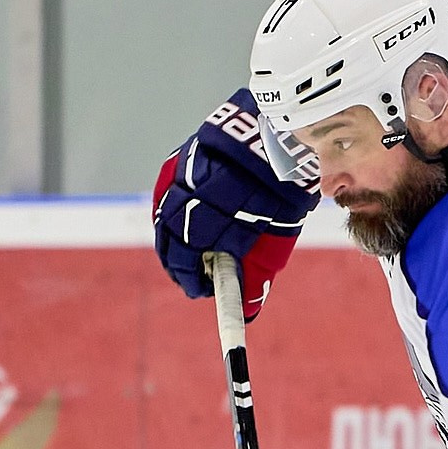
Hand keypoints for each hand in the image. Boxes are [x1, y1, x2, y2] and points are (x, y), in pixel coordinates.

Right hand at [150, 88, 318, 320]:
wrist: (283, 136)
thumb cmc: (282, 193)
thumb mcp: (276, 240)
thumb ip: (257, 275)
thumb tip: (247, 312)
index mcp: (213, 216)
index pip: (187, 258)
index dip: (192, 279)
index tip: (201, 291)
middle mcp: (190, 193)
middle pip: (169, 236)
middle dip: (179, 262)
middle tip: (193, 276)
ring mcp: (181, 171)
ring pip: (163, 213)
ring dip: (172, 237)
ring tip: (189, 251)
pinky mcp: (180, 156)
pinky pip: (165, 190)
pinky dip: (170, 210)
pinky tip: (183, 220)